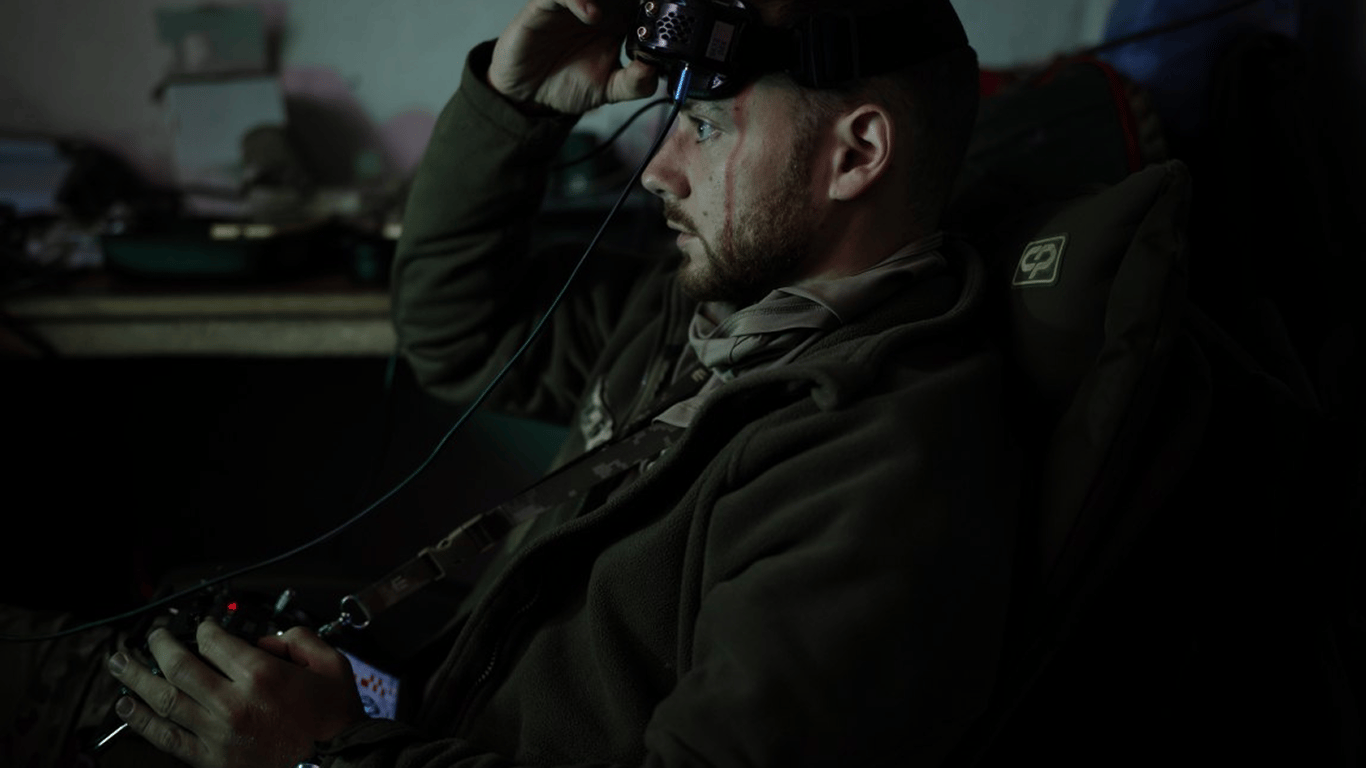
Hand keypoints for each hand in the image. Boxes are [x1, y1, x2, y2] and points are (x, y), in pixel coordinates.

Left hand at [108, 622, 364, 767]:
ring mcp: (217, 732)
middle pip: (180, 665)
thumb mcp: (332, 665)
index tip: (201, 627)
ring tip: (120, 663)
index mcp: (262, 675)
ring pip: (164, 699)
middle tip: (152, 635)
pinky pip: (166, 737)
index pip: (215, 641)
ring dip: (137, 678)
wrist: (335, 762)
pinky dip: (140, 721)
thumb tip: (269, 640)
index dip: (203, 628)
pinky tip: (124, 707)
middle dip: (160, 644)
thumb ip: (299, 640)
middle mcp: (233, 702)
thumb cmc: (332, 719)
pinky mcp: (211, 758)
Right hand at [489, 0, 658, 114]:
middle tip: (655, 4)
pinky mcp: (546, 7)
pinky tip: (593, 16)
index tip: (670, 15)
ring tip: (627, 9)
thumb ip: (634, 83)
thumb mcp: (609, 90)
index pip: (643, 6)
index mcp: (619, 25)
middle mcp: (599, 8)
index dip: (656, 6)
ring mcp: (574, 5)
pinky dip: (581, 0)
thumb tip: (654, 69)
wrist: (528, 96)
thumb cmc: (567, 85)